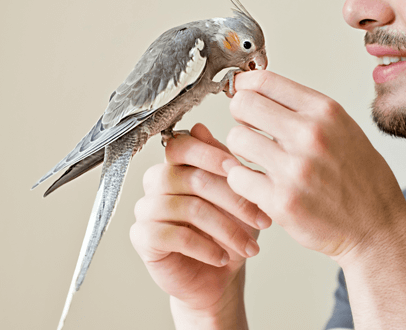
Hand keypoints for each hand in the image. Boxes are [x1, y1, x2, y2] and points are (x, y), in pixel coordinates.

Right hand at [130, 123, 270, 325]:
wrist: (220, 278)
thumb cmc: (228, 232)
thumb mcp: (236, 194)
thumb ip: (221, 163)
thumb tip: (201, 128)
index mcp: (176, 166)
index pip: (181, 146)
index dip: (210, 155)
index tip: (241, 170)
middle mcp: (156, 183)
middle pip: (190, 178)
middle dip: (233, 200)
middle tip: (262, 219)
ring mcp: (146, 210)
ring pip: (186, 208)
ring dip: (225, 229)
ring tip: (250, 246)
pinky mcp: (143, 237)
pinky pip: (172, 236)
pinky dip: (204, 247)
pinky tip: (222, 257)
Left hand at [225, 70, 405, 265]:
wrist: (377, 230)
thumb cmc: (361, 181)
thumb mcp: (343, 129)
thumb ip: (304, 111)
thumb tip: (258, 90)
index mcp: (325, 112)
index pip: (264, 81)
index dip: (244, 86)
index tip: (240, 93)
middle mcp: (310, 135)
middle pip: (243, 105)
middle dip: (240, 116)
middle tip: (249, 129)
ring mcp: (294, 169)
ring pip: (235, 139)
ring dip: (240, 150)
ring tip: (257, 160)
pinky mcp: (281, 201)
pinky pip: (237, 177)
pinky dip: (241, 180)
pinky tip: (257, 184)